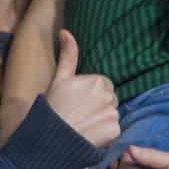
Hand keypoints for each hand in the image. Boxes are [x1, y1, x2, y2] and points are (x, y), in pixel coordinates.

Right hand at [44, 29, 119, 147]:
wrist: (53, 136)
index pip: (103, 85)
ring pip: (111, 114)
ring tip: (84, 124)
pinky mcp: (115, 130)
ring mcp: (113, 113)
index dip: (90, 93)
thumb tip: (65, 32)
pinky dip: (105, 132)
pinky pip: (114, 129)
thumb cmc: (54, 106)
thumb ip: (68, 55)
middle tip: (80, 113)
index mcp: (99, 80)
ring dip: (102, 119)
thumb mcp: (60, 78)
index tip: (78, 101)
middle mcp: (110, 95)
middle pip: (109, 99)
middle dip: (98, 105)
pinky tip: (90, 133)